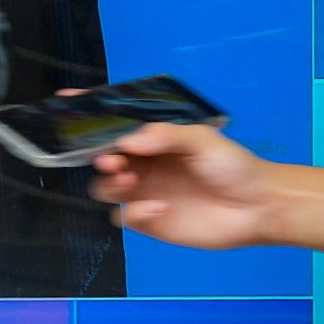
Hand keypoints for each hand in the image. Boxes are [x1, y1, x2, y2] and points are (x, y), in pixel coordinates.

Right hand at [91, 121, 277, 250]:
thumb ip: (165, 135)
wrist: (257, 206)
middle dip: (99, 158)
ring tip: (130, 180)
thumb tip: (128, 140)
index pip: (114, 126)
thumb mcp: (203, 140)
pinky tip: (160, 208)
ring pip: (105, 189)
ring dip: (110, 184)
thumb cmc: (233, 166)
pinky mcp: (151, 221)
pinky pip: (125, 218)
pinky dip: (135, 212)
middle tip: (113, 159)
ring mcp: (145, 193)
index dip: (88, 115)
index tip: (66, 101)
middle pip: (101, 160)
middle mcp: (144, 165)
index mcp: (153, 140)